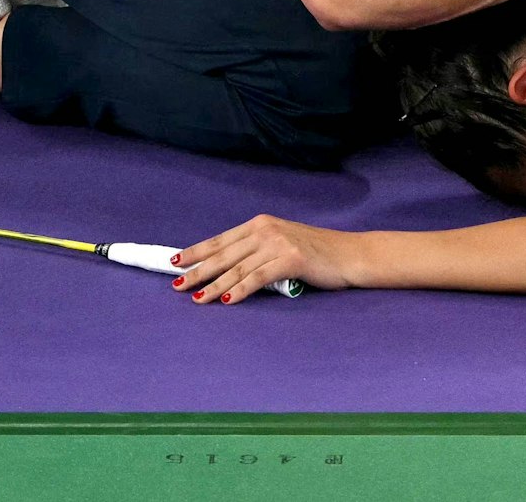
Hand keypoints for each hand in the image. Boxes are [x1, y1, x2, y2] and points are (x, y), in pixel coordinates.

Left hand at [173, 215, 353, 303]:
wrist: (350, 254)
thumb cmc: (317, 254)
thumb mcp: (282, 244)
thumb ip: (257, 251)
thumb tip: (226, 268)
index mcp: (260, 224)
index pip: (221, 240)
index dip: (196, 251)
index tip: (175, 261)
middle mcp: (265, 230)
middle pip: (223, 254)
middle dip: (197, 270)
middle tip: (176, 285)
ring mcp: (277, 243)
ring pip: (237, 268)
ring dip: (214, 284)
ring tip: (196, 298)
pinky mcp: (290, 260)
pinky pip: (257, 278)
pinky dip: (239, 290)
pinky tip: (226, 300)